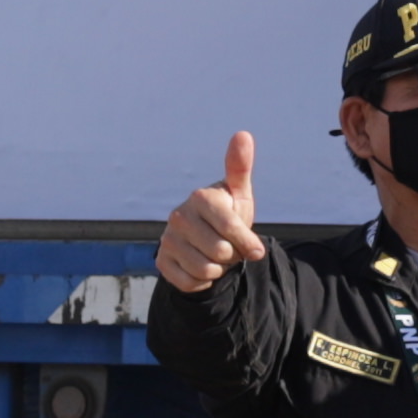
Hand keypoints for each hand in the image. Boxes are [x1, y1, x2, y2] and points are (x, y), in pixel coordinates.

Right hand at [157, 133, 261, 291]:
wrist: (205, 240)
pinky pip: (191, 283)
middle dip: (231, 255)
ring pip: (206, 270)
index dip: (247, 243)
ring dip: (218, 270)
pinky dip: (203, 281)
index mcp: (199, 197)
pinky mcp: (161, 261)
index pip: (231, 228)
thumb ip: (240, 167)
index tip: (256, 249)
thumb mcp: (238, 193)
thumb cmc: (226, 213)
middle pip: (220, 252)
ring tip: (215, 255)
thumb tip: (243, 134)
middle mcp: (178, 216)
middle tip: (227, 245)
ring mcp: (167, 239)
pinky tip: (201, 265)